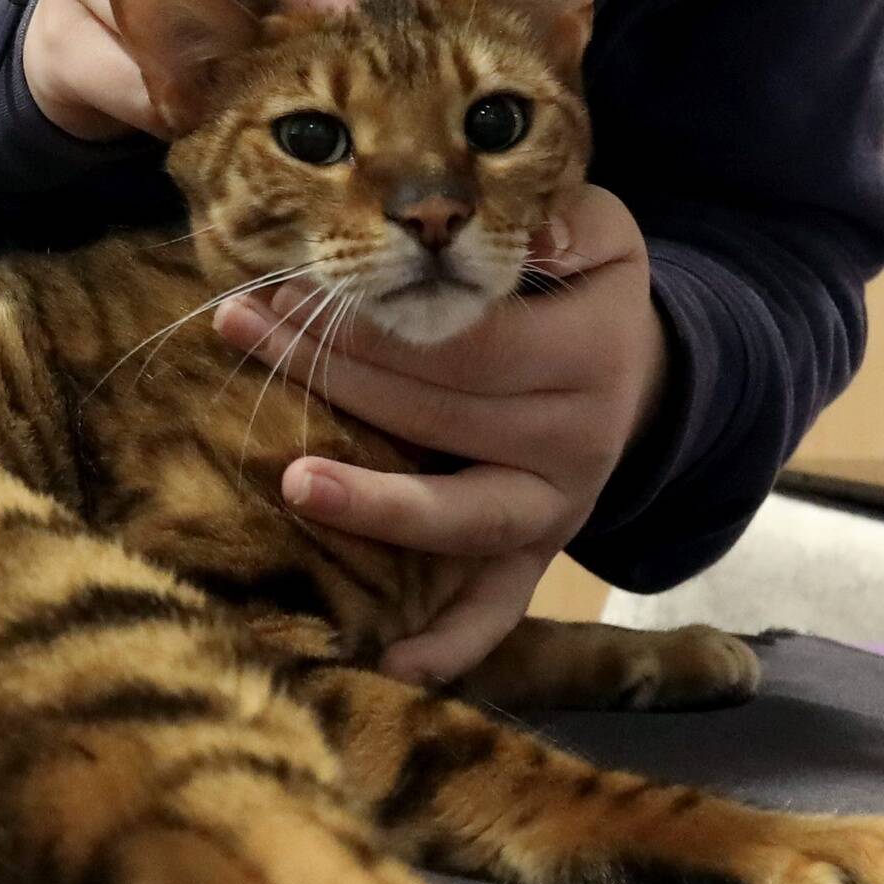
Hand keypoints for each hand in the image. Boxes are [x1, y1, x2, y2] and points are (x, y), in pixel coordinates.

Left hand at [223, 186, 665, 684]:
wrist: (640, 372)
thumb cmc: (585, 288)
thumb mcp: (600, 232)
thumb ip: (557, 218)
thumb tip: (506, 229)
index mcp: (589, 352)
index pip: (464, 342)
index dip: (372, 318)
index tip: (283, 286)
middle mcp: (577, 439)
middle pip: (440, 414)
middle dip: (333, 368)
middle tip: (243, 329)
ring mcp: (559, 506)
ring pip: (461, 515)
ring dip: (374, 504)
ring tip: (293, 484)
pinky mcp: (541, 552)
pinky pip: (499, 609)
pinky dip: (451, 645)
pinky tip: (388, 665)